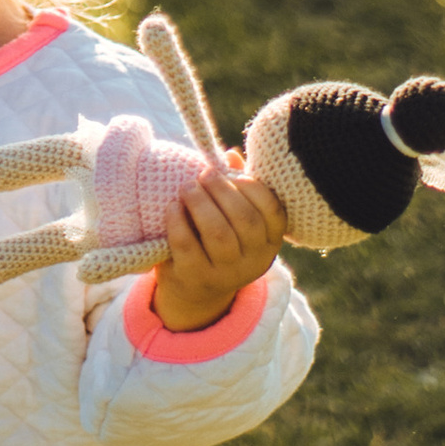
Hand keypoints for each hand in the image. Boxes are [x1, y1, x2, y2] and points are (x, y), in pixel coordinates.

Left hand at [149, 152, 285, 334]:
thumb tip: (230, 155)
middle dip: (222, 190)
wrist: (195, 290)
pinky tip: (172, 206)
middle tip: (204, 175)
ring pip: (218, 234)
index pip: (272, 210)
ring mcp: (227, 274)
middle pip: (245, 219)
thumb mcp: (233, 218)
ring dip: (200, 203)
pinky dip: (177, 221)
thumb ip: (236, 188)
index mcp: (270, 241)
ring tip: (186, 187)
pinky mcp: (197, 278)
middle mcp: (255, 260)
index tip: (229, 172)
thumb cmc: (216, 241)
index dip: (251, 186)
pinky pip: (187, 245)